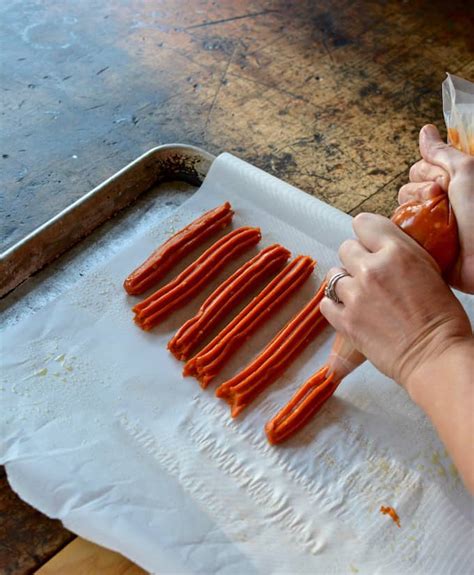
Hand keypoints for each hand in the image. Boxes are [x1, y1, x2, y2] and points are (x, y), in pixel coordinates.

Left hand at [320, 213, 471, 387]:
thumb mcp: (429, 270)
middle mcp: (371, 269)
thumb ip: (402, 255)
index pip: (364, 223)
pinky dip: (335, 306)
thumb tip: (384, 249)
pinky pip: (325, 303)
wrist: (436, 356)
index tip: (370, 243)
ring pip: (333, 274)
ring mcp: (354, 295)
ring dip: (345, 282)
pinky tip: (349, 311)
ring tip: (360, 295)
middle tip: (369, 275)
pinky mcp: (344, 321)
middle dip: (356, 259)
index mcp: (396, 252)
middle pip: (346, 247)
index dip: (367, 234)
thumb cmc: (443, 317)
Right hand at [398, 124, 473, 292]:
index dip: (424, 175)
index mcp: (451, 184)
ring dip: (411, 218)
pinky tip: (416, 241)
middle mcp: (440, 203)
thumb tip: (425, 131)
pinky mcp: (424, 248)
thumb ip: (443, 153)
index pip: (419, 169)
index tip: (440, 186)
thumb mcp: (466, 173)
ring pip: (401, 213)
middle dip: (417, 196)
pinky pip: (401, 237)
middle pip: (407, 190)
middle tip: (437, 204)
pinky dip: (404, 237)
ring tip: (430, 227)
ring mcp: (431, 226)